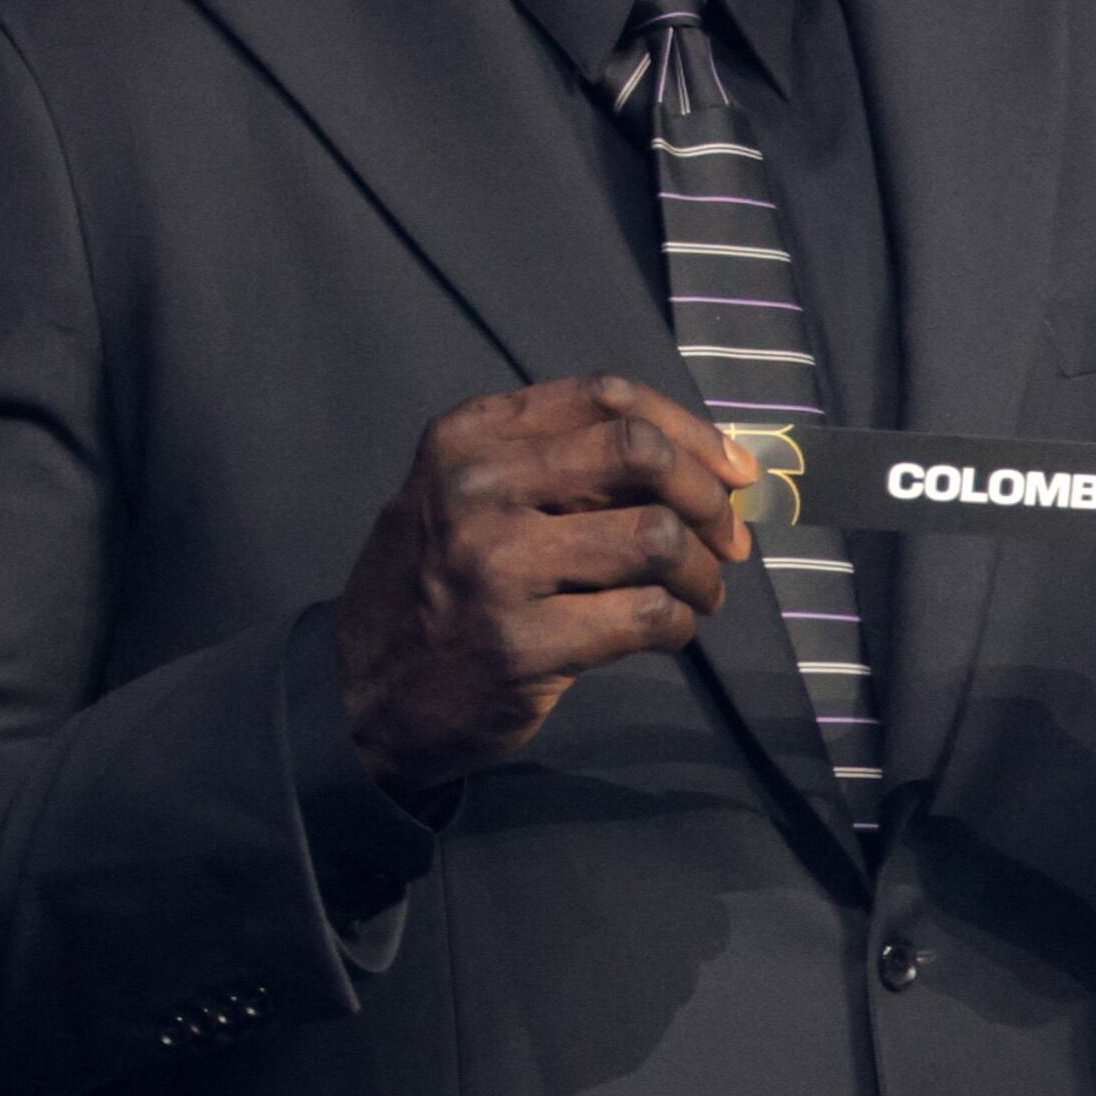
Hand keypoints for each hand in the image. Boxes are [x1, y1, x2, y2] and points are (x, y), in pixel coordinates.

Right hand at [338, 374, 757, 796]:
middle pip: (639, 455)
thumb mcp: (467, 495)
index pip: (607, 399)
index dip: (689, 430)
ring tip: (702, 592)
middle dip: (707, 497)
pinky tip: (669, 630)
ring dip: (703, 571)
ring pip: (656, 538)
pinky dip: (680, 624)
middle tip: (728, 537)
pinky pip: (648, 615)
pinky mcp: (524, 643)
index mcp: (469, 437)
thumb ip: (561, 464)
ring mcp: (497, 566)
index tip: (734, 470)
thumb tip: (705, 461)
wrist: (361, 697)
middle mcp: (477, 489)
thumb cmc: (437, 585)